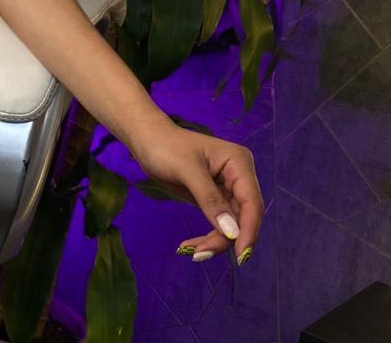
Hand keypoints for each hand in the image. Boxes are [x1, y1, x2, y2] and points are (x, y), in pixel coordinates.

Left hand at [129, 124, 263, 265]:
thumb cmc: (165, 147)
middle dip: (225, 238)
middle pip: (243, 217)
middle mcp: (239, 177)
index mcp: (239, 163)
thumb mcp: (186, 171)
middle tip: (199, 254)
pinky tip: (191, 246)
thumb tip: (232, 232)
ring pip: (231, 224)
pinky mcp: (215, 198)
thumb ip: (210, 200)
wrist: (146, 140)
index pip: (252, 202)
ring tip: (191, 251)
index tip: (241, 256)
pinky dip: (208, 236)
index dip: (249, 230)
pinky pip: (219, 223)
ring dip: (214, 241)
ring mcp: (228, 188)